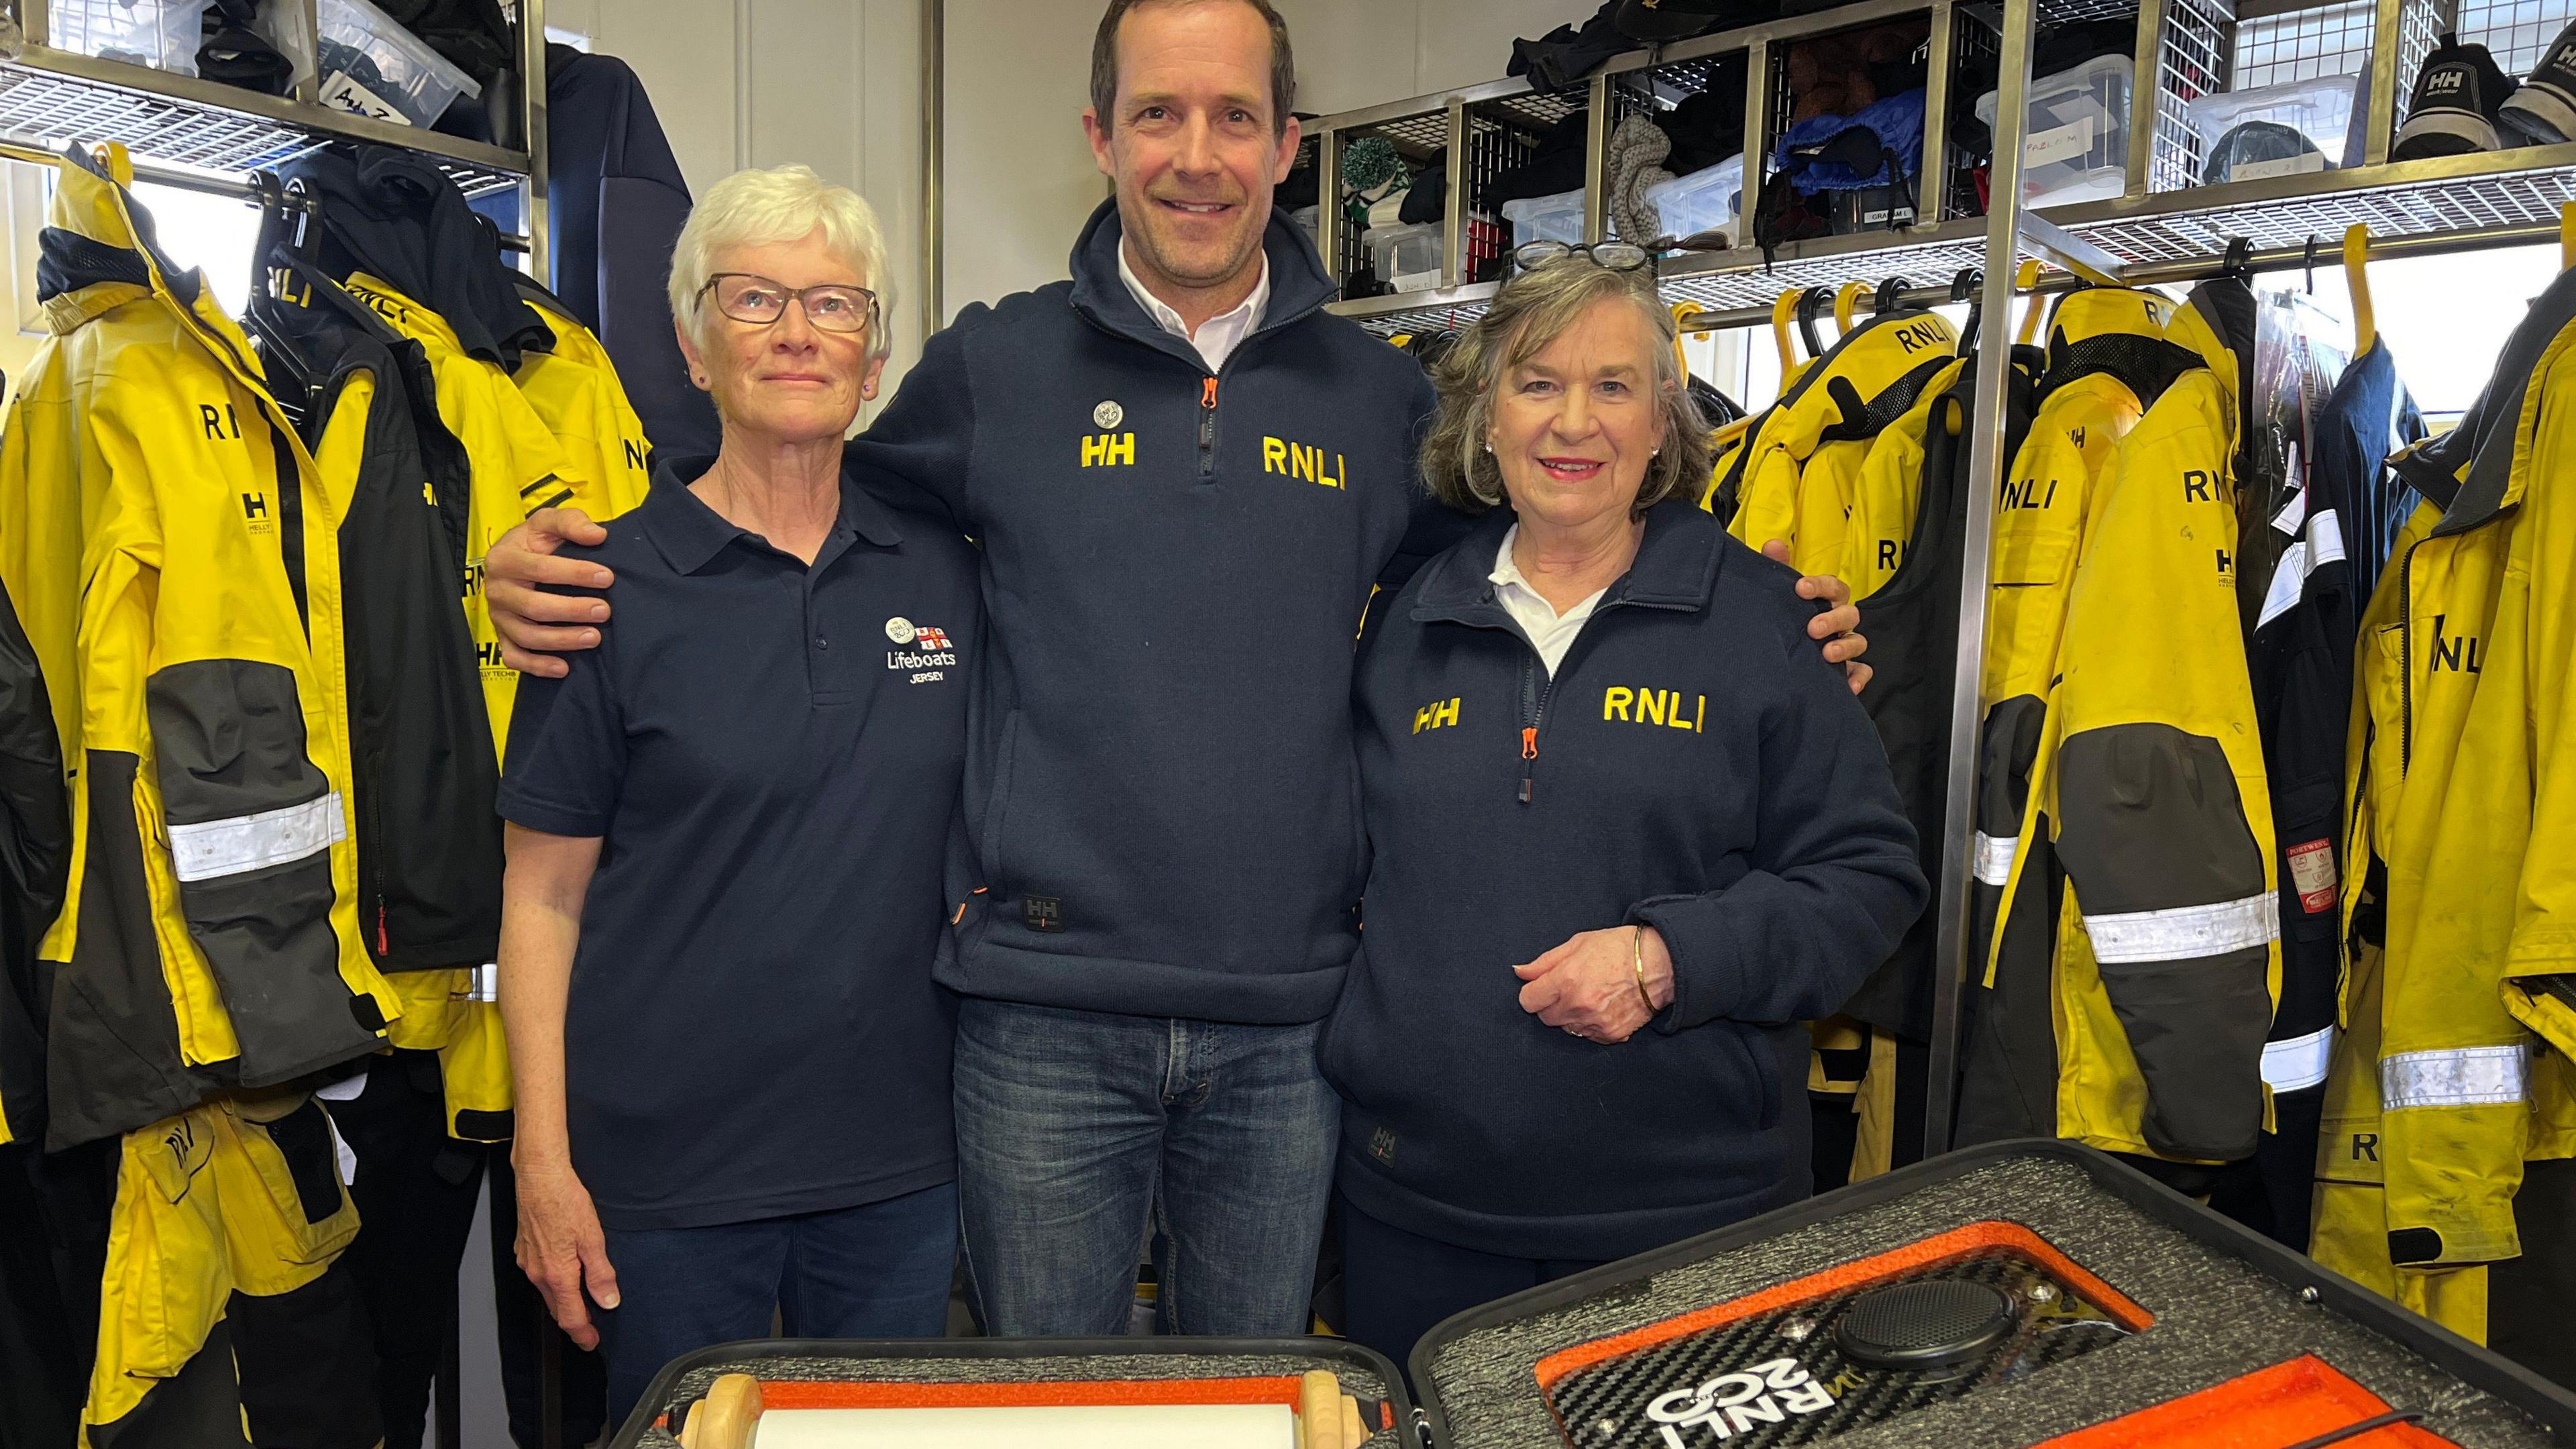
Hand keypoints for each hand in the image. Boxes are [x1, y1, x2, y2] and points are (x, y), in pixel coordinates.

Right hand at [487, 508, 612, 677]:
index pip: (540, 569)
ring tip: (595, 637)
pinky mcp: (502, 636)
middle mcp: (496, 589)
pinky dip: (538, 666)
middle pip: (534, 607)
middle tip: (605, 611)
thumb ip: (571, 522)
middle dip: (572, 610)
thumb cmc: (536, 541)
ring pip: (527, 636)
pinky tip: (564, 668)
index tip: (607, 577)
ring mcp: (498, 616)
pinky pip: (515, 657)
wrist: (517, 558)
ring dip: (562, 640)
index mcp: (504, 558)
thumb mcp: (549, 522)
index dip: (575, 573)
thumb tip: (596, 535)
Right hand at [513, 1156, 618, 1348]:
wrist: (539, 1177)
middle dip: (574, 1322)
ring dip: (563, 1303)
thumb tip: (608, 1301)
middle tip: (590, 1330)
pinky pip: (539, 1276)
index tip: (592, 1343)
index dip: (583, 1334)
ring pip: (547, 1293)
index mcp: (558, 1274)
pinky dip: (553, 1284)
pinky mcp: (523, 1251)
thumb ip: (601, 1274)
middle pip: (556, 1308)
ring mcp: (528, 1262)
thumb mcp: (593, 1238)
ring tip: (582, 1305)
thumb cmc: (565, 1201)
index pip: (570, 1317)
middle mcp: (538, 1273)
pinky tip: (565, 1276)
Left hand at [1515, 926, 1674, 1043]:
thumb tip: (1519, 972)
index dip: (1533, 992)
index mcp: (1566, 980)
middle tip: (1569, 988)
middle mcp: (1578, 1005)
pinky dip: (1590, 1025)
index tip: (1543, 986)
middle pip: (1545, 1018)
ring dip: (1570, 1015)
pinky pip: (1587, 1035)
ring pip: (1566, 1028)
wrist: (1661, 963)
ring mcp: (1595, 1023)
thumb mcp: (1578, 944)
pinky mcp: (1611, 1035)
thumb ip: (1545, 962)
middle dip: (1551, 1004)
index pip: (1528, 1001)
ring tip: (1590, 995)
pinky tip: (1603, 1006)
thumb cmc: (1619, 948)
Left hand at [1762, 539, 1871, 695]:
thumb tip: (1773, 545)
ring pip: (1858, 641)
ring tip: (1827, 653)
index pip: (1833, 587)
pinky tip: (1848, 684)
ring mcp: (1844, 645)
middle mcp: (1838, 621)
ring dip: (1845, 646)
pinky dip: (1859, 676)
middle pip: (1849, 614)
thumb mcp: (1777, 593)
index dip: (1821, 585)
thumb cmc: (1784, 614)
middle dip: (1833, 619)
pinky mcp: (1846, 670)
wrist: (1773, 654)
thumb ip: (1776, 568)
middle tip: (1813, 627)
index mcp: (1825, 600)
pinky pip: (1862, 671)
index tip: (1801, 588)